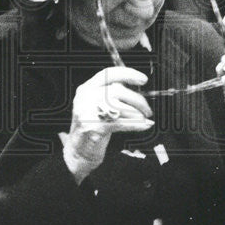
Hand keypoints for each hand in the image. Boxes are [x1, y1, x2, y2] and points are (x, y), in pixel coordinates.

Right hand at [61, 66, 153, 183]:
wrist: (77, 150)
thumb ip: (111, 94)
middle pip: (118, 91)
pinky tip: (144, 125)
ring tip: (144, 118)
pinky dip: (137, 124)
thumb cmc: (91, 126)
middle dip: (138, 100)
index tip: (142, 79)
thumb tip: (136, 90)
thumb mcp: (96, 105)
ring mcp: (88, 112)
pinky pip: (122, 123)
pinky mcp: (94, 127)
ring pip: (121, 107)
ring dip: (138, 113)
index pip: (108, 74)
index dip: (127, 74)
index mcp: (86, 88)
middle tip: (147, 109)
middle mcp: (85, 98)